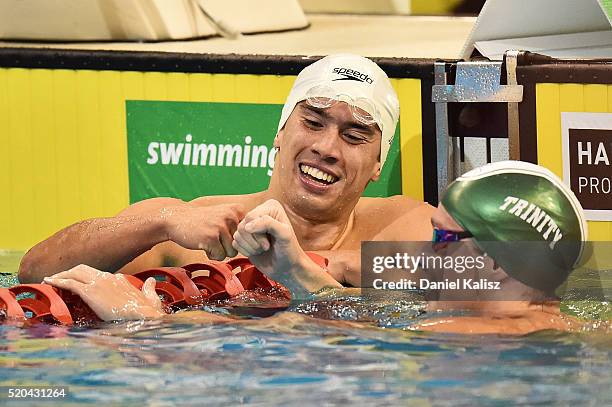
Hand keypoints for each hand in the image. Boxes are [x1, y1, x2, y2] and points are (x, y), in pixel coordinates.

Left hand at [43, 265, 164, 320]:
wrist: (143, 315)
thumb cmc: (147, 311)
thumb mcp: (150, 297)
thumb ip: (149, 289)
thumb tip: (151, 281)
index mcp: (119, 279)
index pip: (100, 275)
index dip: (89, 278)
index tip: (82, 282)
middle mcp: (107, 277)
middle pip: (84, 269)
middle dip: (70, 271)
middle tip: (60, 277)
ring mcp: (98, 283)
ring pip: (74, 272)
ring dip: (61, 274)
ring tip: (51, 279)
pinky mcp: (90, 291)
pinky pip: (69, 282)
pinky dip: (58, 280)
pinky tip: (49, 281)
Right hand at [162, 203, 244, 259]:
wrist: (177, 218)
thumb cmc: (203, 221)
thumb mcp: (225, 216)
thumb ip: (240, 226)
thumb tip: (260, 244)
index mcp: (238, 210)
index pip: (252, 235)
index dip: (242, 242)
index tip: (230, 239)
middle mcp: (231, 216)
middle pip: (242, 246)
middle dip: (229, 247)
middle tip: (215, 239)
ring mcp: (221, 226)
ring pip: (231, 253)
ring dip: (219, 251)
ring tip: (208, 240)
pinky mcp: (210, 237)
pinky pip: (220, 256)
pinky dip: (211, 254)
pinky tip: (202, 244)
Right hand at [232, 199, 340, 297]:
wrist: (286, 267)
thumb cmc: (289, 250)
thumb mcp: (284, 234)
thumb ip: (268, 224)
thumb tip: (246, 226)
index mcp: (270, 207)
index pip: (251, 217)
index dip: (258, 233)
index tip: (270, 242)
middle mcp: (259, 213)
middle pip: (243, 226)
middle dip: (254, 241)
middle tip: (266, 247)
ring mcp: (250, 226)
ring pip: (237, 234)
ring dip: (251, 247)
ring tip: (263, 249)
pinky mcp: (244, 239)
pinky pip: (235, 243)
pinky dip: (245, 251)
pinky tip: (256, 253)